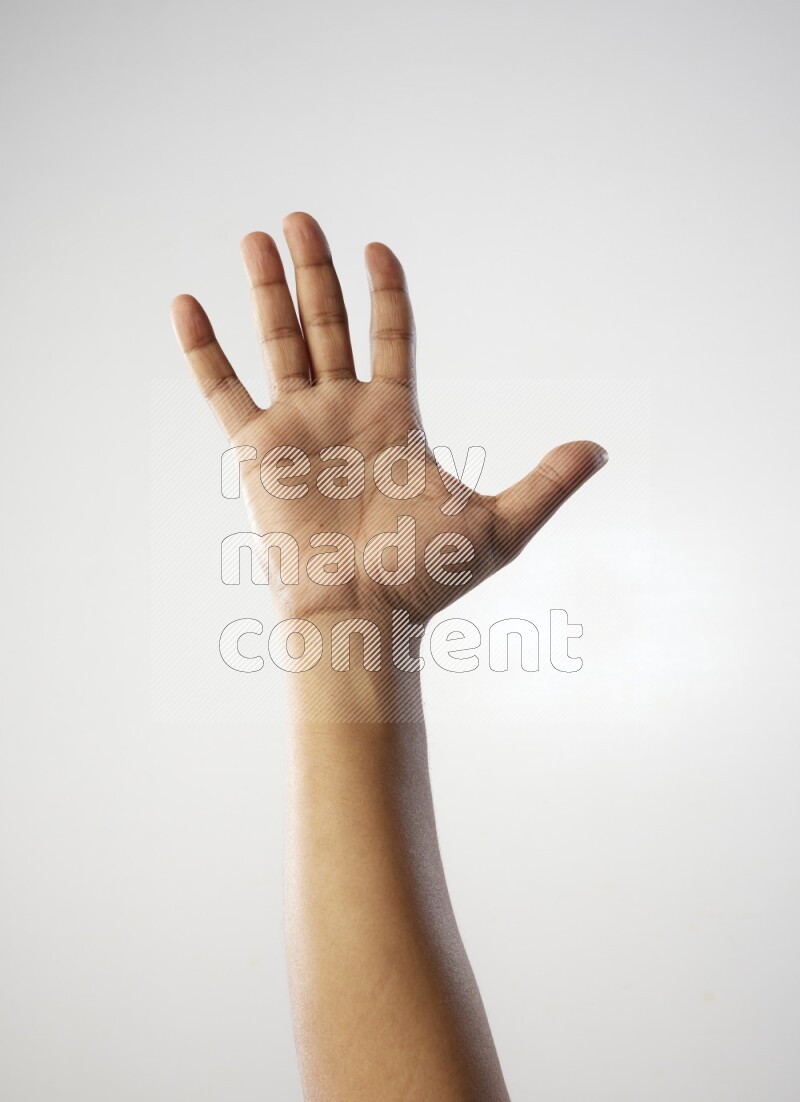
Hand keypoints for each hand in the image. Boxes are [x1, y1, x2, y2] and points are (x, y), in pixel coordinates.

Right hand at [170, 212, 606, 627]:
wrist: (364, 614)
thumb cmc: (428, 578)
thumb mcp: (501, 524)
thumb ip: (548, 481)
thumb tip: (603, 449)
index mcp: (394, 418)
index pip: (390, 336)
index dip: (384, 292)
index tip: (378, 246)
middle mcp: (343, 412)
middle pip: (328, 324)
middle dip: (317, 270)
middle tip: (302, 218)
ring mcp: (297, 427)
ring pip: (280, 341)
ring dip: (267, 289)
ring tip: (258, 236)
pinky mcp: (257, 450)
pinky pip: (223, 389)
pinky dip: (204, 350)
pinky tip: (186, 304)